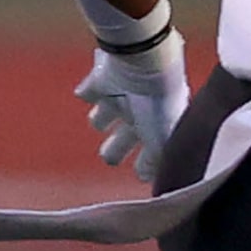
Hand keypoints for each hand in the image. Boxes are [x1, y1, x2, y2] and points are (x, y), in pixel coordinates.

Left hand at [74, 32, 189, 181]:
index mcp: (159, 129)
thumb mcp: (165, 142)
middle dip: (117, 148)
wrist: (147, 64)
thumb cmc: (161, 104)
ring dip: (101, 118)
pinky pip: (88, 89)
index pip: (152, 154)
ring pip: (105, 114)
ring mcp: (122, 96)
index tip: (142, 175)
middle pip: (125, 139)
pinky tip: (85, 92)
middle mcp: (141, 115)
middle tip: (109, 158)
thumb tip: (155, 185)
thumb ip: (157, 165)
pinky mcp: (102, 78)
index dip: (146, 165)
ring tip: (99, 121)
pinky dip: (87, 90)